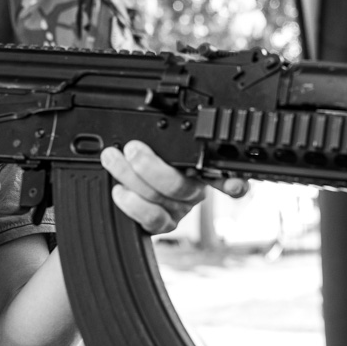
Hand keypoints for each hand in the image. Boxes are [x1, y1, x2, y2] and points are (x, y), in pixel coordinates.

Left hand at [100, 140, 247, 233]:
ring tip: (112, 158)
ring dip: (130, 177)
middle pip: (181, 186)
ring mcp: (179, 209)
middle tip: (131, 148)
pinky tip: (119, 191)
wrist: (126, 188)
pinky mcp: (163, 225)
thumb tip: (151, 120)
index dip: (234, 182)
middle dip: (150, 166)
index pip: (225, 174)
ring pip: (160, 199)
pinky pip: (152, 219)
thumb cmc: (144, 158)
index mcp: (200, 167)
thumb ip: (162, 137)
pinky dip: (132, 205)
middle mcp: (195, 190)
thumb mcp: (155, 141)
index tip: (234, 185)